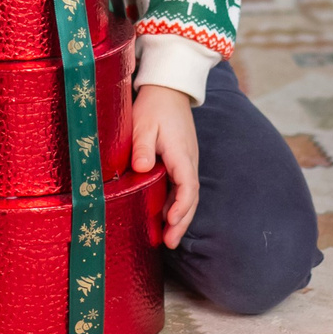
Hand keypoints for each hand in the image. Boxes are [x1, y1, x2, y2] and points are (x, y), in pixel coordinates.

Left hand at [130, 84, 199, 247]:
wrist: (169, 89)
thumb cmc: (155, 106)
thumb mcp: (144, 124)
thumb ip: (142, 146)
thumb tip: (141, 168)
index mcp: (182, 154)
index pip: (188, 186)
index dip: (181, 206)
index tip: (171, 221)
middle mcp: (189, 161)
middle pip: (191, 197)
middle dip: (181, 222)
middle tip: (169, 243)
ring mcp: (187, 162)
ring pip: (188, 195)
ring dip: (180, 217)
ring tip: (168, 240)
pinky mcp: (181, 162)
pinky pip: (182, 188)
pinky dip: (177, 206)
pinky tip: (165, 219)